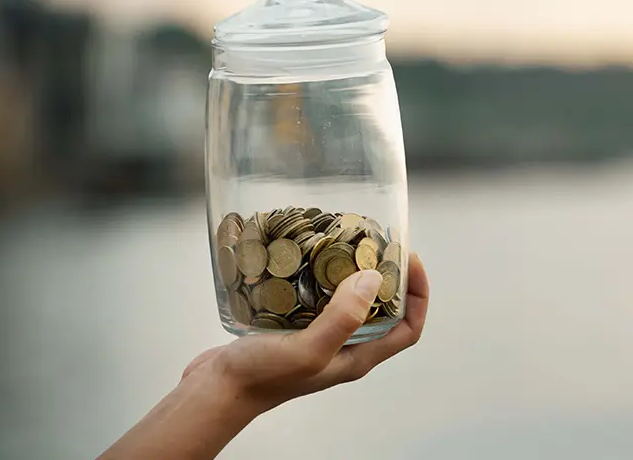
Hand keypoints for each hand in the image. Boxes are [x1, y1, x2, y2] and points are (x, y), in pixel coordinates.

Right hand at [182, 252, 429, 412]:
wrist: (214, 391)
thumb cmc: (261, 378)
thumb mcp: (309, 349)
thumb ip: (343, 318)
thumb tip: (374, 280)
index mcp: (357, 357)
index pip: (408, 328)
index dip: (418, 294)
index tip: (410, 260)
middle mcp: (344, 348)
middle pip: (382, 309)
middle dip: (386, 276)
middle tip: (376, 242)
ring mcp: (318, 337)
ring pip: (348, 299)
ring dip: (351, 272)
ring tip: (344, 241)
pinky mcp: (294, 326)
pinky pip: (317, 296)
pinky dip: (319, 275)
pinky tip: (308, 256)